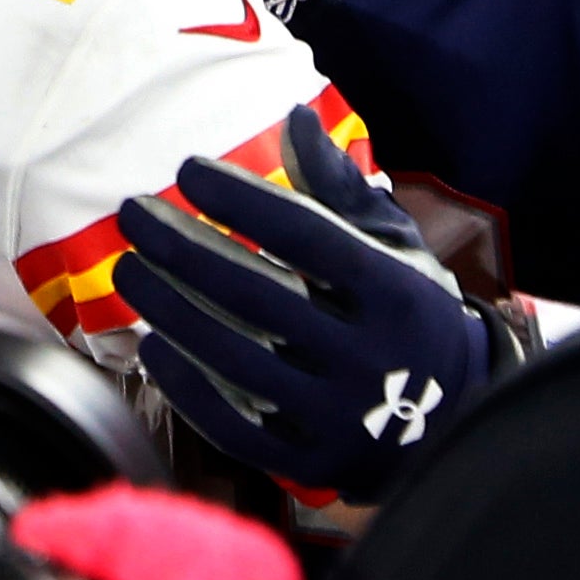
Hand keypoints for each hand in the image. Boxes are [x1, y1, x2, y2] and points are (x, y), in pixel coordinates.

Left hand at [112, 105, 488, 500]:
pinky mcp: (310, 461)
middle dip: (184, 250)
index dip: (241, 200)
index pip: (305, 236)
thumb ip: (340, 188)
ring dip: (171, 311)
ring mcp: (339, 415)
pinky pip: (234, 426)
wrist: (450, 417)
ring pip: (237, 360)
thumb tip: (295, 118)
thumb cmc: (406, 309)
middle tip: (133, 215)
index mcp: (395, 292)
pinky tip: (153, 345)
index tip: (187, 170)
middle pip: (258, 296)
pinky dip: (187, 386)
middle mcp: (369, 357)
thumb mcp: (394, 245)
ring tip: (129, 271)